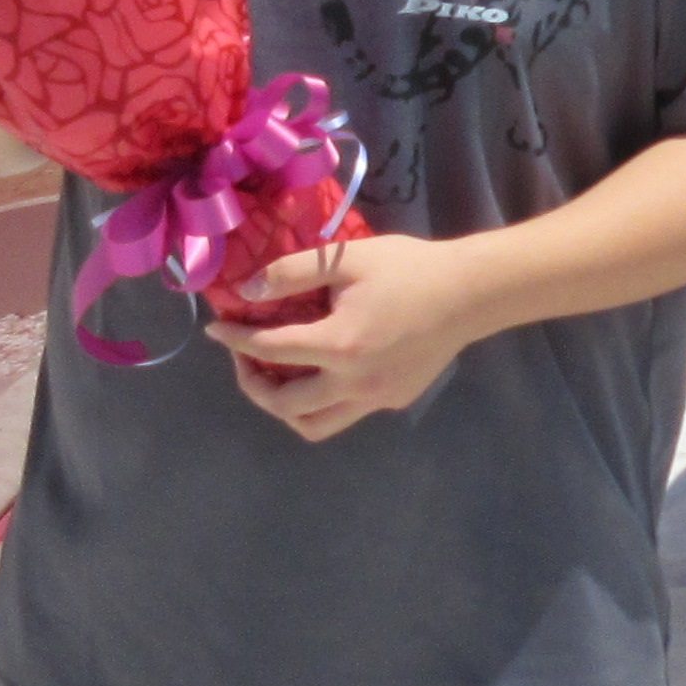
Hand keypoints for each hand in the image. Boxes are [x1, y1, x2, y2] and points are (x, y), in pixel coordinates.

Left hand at [206, 232, 505, 441]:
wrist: (469, 293)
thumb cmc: (408, 268)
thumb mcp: (345, 259)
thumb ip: (291, 274)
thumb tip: (246, 292)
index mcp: (338, 346)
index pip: (269, 350)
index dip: (235, 339)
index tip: (216, 329)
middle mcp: (353, 384)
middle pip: (284, 405)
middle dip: (252, 384)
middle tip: (245, 358)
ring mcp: (376, 399)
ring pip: (314, 425)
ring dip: (286, 408)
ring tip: (279, 378)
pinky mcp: (393, 400)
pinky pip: (346, 412)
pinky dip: (324, 399)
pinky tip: (327, 369)